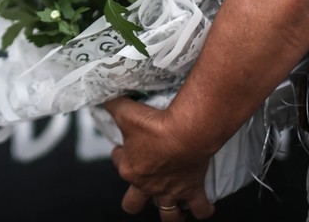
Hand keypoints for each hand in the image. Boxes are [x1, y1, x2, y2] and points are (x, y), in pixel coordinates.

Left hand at [104, 96, 215, 219]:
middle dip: (135, 198)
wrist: (185, 132)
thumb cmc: (155, 125)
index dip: (121, 154)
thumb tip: (104, 97)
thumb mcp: (125, 111)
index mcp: (130, 169)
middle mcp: (148, 185)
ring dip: (169, 213)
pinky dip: (202, 209)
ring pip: (168, 215)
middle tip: (142, 183)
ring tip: (172, 206)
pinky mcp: (193, 190)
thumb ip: (113, 105)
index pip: (118, 164)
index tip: (126, 144)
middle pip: (133, 203)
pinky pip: (199, 209)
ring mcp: (170, 191)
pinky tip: (204, 206)